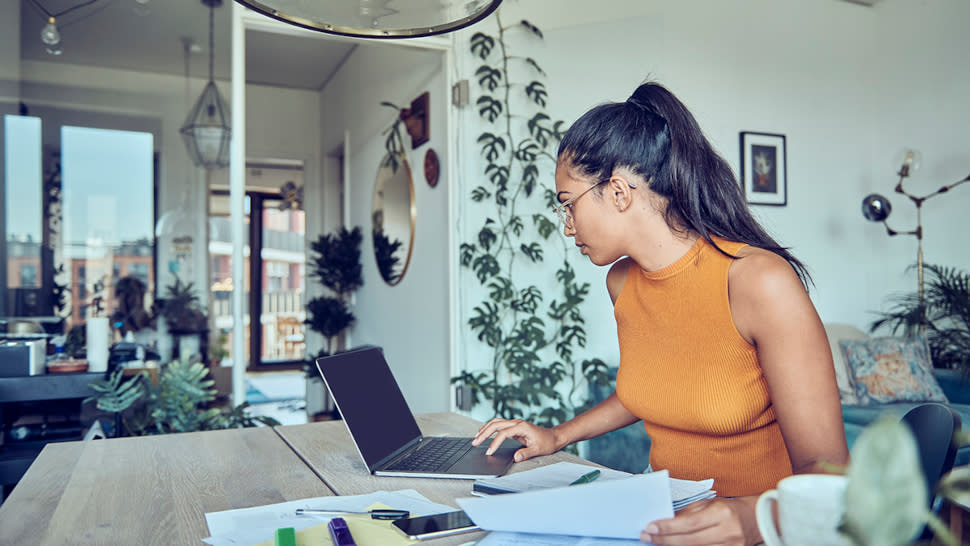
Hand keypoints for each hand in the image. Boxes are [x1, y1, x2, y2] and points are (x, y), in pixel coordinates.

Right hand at [471, 418, 559, 461]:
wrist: (553, 437)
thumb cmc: (547, 442)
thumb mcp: (538, 450)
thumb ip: (526, 453)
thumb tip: (515, 458)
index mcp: (522, 427)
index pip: (503, 433)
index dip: (494, 443)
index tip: (489, 452)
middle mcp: (517, 423)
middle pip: (496, 424)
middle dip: (484, 433)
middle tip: (475, 442)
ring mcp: (515, 423)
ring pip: (496, 422)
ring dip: (485, 429)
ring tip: (476, 437)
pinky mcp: (514, 426)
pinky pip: (499, 425)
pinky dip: (490, 428)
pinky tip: (483, 432)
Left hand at [641, 497, 756, 545]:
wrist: (757, 520)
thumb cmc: (729, 509)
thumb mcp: (709, 504)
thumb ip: (688, 513)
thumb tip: (665, 520)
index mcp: (721, 514)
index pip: (689, 524)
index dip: (668, 527)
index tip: (650, 527)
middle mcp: (726, 532)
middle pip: (689, 541)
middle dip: (664, 539)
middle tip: (646, 536)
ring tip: (656, 542)